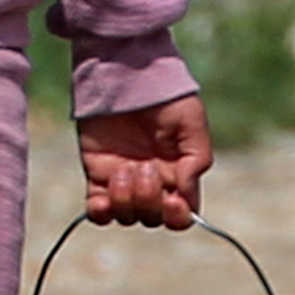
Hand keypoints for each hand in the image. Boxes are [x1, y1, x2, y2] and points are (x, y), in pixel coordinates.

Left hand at [76, 92, 209, 227]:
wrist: (126, 76)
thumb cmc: (165, 97)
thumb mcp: (191, 123)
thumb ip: (196, 160)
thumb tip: (185, 193)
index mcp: (179, 175)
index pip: (182, 214)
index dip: (177, 216)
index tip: (172, 199)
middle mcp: (153, 184)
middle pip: (153, 218)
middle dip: (148, 199)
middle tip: (144, 167)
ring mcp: (124, 182)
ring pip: (127, 216)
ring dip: (125, 200)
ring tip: (123, 170)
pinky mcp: (98, 175)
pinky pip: (98, 211)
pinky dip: (100, 212)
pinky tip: (103, 199)